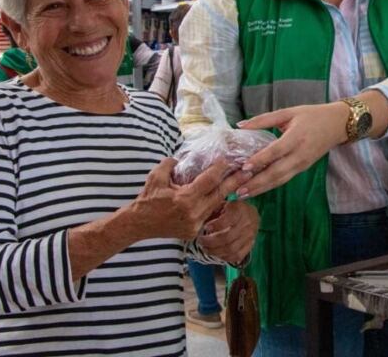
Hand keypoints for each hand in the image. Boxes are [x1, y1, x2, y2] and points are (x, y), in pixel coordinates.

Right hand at [130, 157, 250, 240]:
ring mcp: (195, 224)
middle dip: (235, 182)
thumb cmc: (147, 199)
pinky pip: (209, 216)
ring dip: (227, 193)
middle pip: (220, 194)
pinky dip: (214, 205)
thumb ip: (170, 164)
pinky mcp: (194, 232)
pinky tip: (223, 197)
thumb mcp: (156, 177)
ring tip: (240, 182)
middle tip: (248, 171)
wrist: (138, 225)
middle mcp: (193, 213)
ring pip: (216, 206)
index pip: (209, 181)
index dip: (220, 169)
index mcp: (185, 198)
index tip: (228, 160)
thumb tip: (181, 157)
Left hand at [198, 201, 258, 264]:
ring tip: (205, 248)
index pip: (228, 219)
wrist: (249, 214)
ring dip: (215, 251)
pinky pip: (236, 256)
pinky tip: (216, 253)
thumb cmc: (232, 209)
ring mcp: (250, 236)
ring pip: (231, 249)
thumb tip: (199, 219)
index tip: (205, 227)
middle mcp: (247, 223)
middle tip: (201, 240)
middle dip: (210, 241)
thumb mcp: (223, 204)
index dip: (216, 225)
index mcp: (240, 209)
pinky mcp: (250, 245)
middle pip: (227, 237)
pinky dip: (224, 257)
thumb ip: (213, 210)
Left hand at [235, 102, 349, 198]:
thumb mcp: (288, 112)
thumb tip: (240, 125)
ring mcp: (302, 164)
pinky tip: (257, 188)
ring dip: (261, 188)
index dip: (261, 160)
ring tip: (244, 194)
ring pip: (280, 179)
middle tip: (238, 190)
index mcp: (296, 137)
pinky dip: (270, 185)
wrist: (338, 125)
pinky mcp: (303, 168)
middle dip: (257, 183)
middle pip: (277, 172)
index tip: (244, 167)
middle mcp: (300, 154)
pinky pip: (285, 178)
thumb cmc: (312, 115)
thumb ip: (264, 119)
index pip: (276, 151)